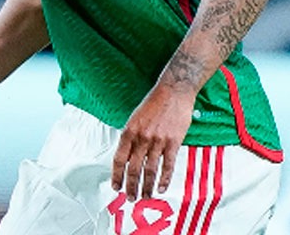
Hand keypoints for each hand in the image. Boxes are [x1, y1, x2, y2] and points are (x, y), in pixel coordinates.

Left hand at [112, 84, 195, 200]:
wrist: (173, 91)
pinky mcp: (173, 142)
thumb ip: (131, 137)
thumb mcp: (135, 118)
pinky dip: (164, 179)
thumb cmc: (153, 104)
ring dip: (147, 187)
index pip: (119, 159)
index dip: (116, 175)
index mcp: (129, 131)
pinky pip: (167, 165)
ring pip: (150, 170)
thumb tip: (126, 156)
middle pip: (134, 168)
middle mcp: (141, 137)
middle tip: (130, 198)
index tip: (116, 187)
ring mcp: (158, 140)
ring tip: (145, 197)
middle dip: (131, 186)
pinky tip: (161, 188)